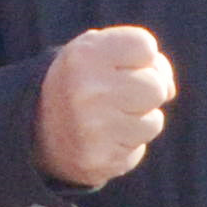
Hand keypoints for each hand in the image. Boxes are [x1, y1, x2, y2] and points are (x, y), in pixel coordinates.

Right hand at [37, 22, 176, 189]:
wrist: (37, 129)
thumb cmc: (84, 82)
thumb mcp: (98, 52)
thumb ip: (140, 55)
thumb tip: (169, 89)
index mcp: (84, 55)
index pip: (145, 46)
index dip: (140, 57)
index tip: (119, 64)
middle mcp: (86, 90)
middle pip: (156, 87)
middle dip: (146, 91)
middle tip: (119, 95)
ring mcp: (92, 128)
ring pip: (153, 121)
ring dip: (139, 120)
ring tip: (109, 118)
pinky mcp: (99, 160)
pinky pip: (138, 148)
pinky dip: (127, 143)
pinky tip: (104, 138)